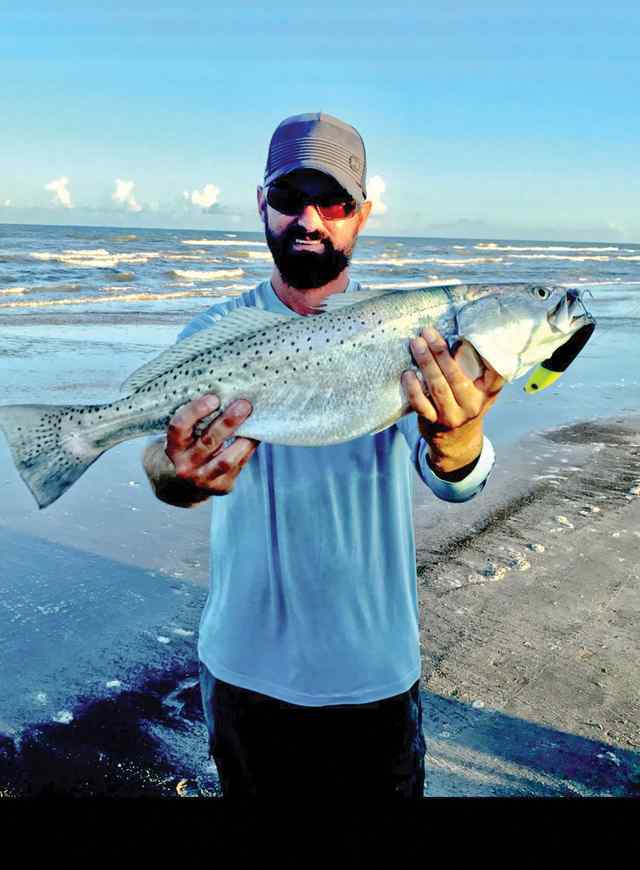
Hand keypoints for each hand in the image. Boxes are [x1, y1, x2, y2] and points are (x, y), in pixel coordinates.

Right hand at [165, 394, 258, 495]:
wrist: (187, 484)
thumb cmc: (191, 448)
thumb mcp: (187, 436)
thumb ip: (201, 420)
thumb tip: (230, 397)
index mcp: (174, 446)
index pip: (179, 426)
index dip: (196, 411)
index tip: (214, 398)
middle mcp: (184, 465)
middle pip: (208, 441)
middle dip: (227, 422)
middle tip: (243, 405)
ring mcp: (202, 479)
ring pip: (225, 461)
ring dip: (243, 442)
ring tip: (255, 425)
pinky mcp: (220, 487)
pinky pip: (238, 466)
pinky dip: (248, 449)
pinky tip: (255, 436)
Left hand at [401, 327, 504, 474]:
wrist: (457, 442)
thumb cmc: (467, 406)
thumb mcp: (483, 391)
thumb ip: (481, 369)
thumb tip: (465, 335)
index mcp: (487, 392)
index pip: (492, 372)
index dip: (483, 353)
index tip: (467, 334)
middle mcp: (472, 404)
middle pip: (456, 376)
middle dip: (441, 352)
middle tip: (428, 332)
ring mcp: (452, 415)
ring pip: (438, 387)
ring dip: (426, 364)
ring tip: (416, 344)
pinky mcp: (433, 422)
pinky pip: (421, 404)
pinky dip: (413, 389)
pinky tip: (407, 374)